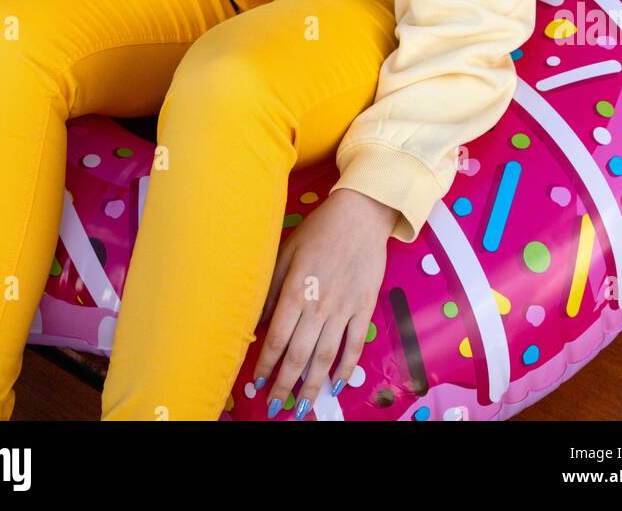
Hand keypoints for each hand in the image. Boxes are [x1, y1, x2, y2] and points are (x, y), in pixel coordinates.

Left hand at [253, 188, 398, 418]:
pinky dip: (345, 368)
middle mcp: (319, 305)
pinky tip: (336, 384)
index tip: (257, 382)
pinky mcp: (365, 307)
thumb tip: (260, 321)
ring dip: (313, 385)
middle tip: (275, 406)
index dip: (266, 363)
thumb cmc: (319, 230)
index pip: (277, 337)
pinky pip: (354, 344)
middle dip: (285, 384)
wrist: (361, 214)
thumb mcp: (286, 251)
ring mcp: (345, 308)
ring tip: (303, 406)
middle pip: (300, 354)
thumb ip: (272, 288)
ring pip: (326, 356)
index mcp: (296, 290)